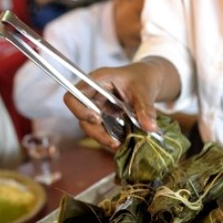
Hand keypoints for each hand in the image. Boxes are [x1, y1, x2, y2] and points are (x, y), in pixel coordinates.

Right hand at [63, 58, 180, 149]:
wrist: (148, 80)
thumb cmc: (143, 78)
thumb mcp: (145, 90)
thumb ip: (146, 108)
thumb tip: (150, 128)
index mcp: (97, 81)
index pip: (73, 96)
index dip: (80, 110)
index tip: (97, 119)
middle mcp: (93, 94)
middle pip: (81, 116)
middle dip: (96, 132)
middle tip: (114, 142)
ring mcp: (98, 106)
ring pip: (91, 127)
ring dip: (103, 138)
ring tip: (120, 145)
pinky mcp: (105, 117)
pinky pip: (102, 130)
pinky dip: (111, 138)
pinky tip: (123, 143)